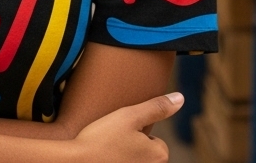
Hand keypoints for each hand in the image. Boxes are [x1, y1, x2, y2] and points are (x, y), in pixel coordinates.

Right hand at [67, 93, 182, 162]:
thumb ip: (156, 107)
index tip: (120, 136)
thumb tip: (180, 98)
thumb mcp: (130, 116)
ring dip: (123, 157)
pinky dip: (114, 162)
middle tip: (112, 143)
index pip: (155, 141)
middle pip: (145, 155)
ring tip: (106, 153)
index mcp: (159, 155)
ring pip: (133, 161)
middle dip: (132, 148)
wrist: (76, 162)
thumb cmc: (101, 139)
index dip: (136, 135)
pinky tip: (104, 161)